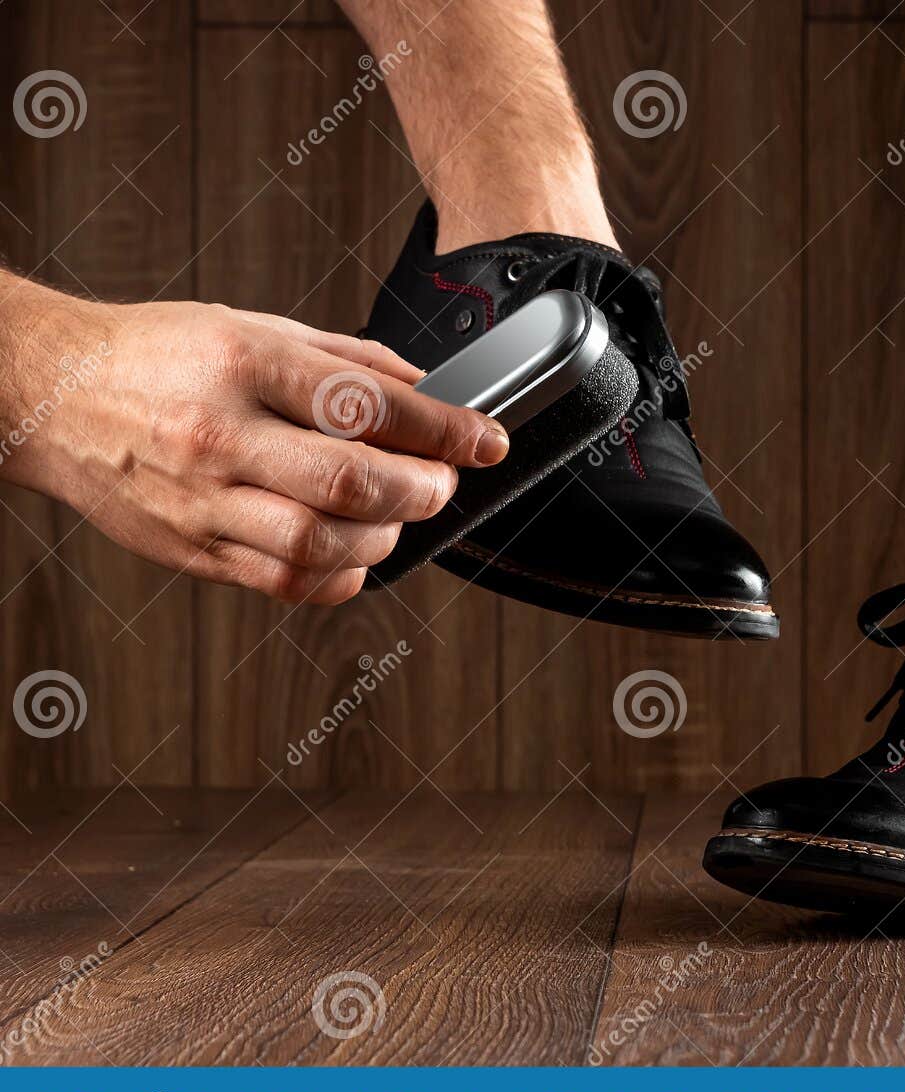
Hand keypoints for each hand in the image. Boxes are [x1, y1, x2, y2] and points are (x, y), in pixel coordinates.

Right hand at [0, 283, 507, 603]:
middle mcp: (221, 436)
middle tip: (441, 483)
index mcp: (244, 366)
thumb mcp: (255, 329)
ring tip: (395, 514)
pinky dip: (340, 577)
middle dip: (423, 491)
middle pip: (352, 483)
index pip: (368, 405)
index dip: (445, 429)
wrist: (51, 394)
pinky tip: (354, 552)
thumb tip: (430, 392)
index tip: (486, 440)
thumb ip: (348, 361)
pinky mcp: (192, 550)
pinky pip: (285, 582)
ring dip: (385, 537)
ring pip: (322, 543)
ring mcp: (203, 501)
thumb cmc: (158, 356)